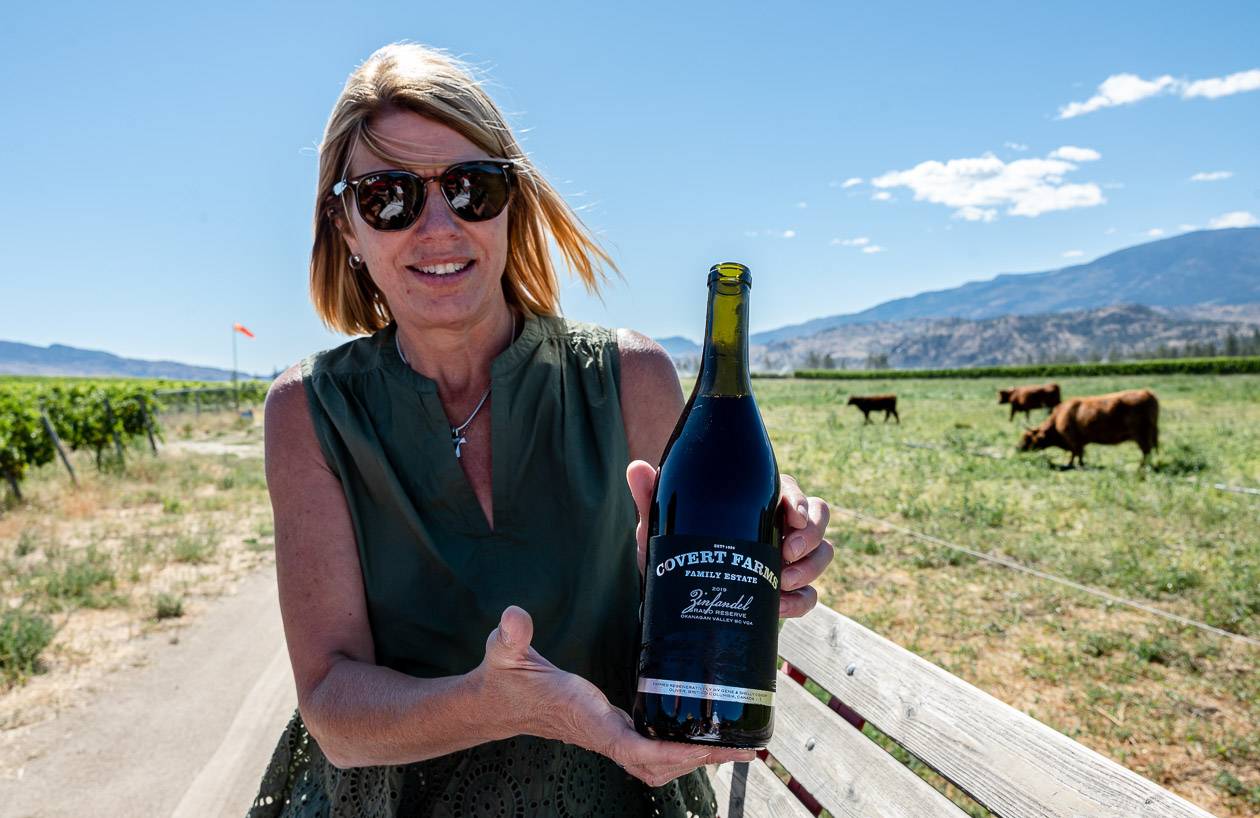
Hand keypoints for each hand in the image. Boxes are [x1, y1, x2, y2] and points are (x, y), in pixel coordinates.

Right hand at [471, 606, 756, 786]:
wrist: (495, 702)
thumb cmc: (505, 679)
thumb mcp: (504, 652)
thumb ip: (511, 635)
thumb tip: (513, 616)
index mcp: (587, 717)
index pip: (634, 748)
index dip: (670, 752)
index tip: (705, 748)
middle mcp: (602, 734)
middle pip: (658, 765)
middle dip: (698, 759)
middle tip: (741, 744)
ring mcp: (608, 736)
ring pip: (656, 765)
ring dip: (693, 760)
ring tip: (732, 744)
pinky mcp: (610, 730)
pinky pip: (650, 753)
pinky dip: (677, 753)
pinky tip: (698, 737)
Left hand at [626, 461, 832, 618]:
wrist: (675, 598)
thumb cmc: (673, 550)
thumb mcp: (661, 526)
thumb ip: (650, 496)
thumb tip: (637, 467)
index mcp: (756, 502)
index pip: (792, 491)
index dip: (801, 502)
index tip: (792, 517)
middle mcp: (778, 527)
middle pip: (819, 518)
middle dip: (811, 536)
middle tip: (787, 553)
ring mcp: (787, 560)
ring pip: (822, 554)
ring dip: (810, 568)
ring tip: (782, 582)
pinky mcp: (787, 592)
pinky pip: (810, 596)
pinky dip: (801, 601)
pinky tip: (780, 607)